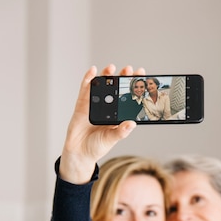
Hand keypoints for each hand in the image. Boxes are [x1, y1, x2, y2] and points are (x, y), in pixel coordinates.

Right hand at [60, 64, 144, 183]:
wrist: (79, 153)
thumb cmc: (97, 147)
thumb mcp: (111, 139)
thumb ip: (121, 132)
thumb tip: (132, 123)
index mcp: (117, 115)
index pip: (127, 98)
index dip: (133, 87)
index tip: (141, 77)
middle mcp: (107, 107)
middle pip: (115, 89)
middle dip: (122, 78)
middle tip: (129, 69)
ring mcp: (94, 104)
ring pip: (101, 86)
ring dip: (106, 75)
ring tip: (112, 68)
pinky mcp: (82, 104)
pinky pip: (85, 89)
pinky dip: (88, 79)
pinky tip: (93, 71)